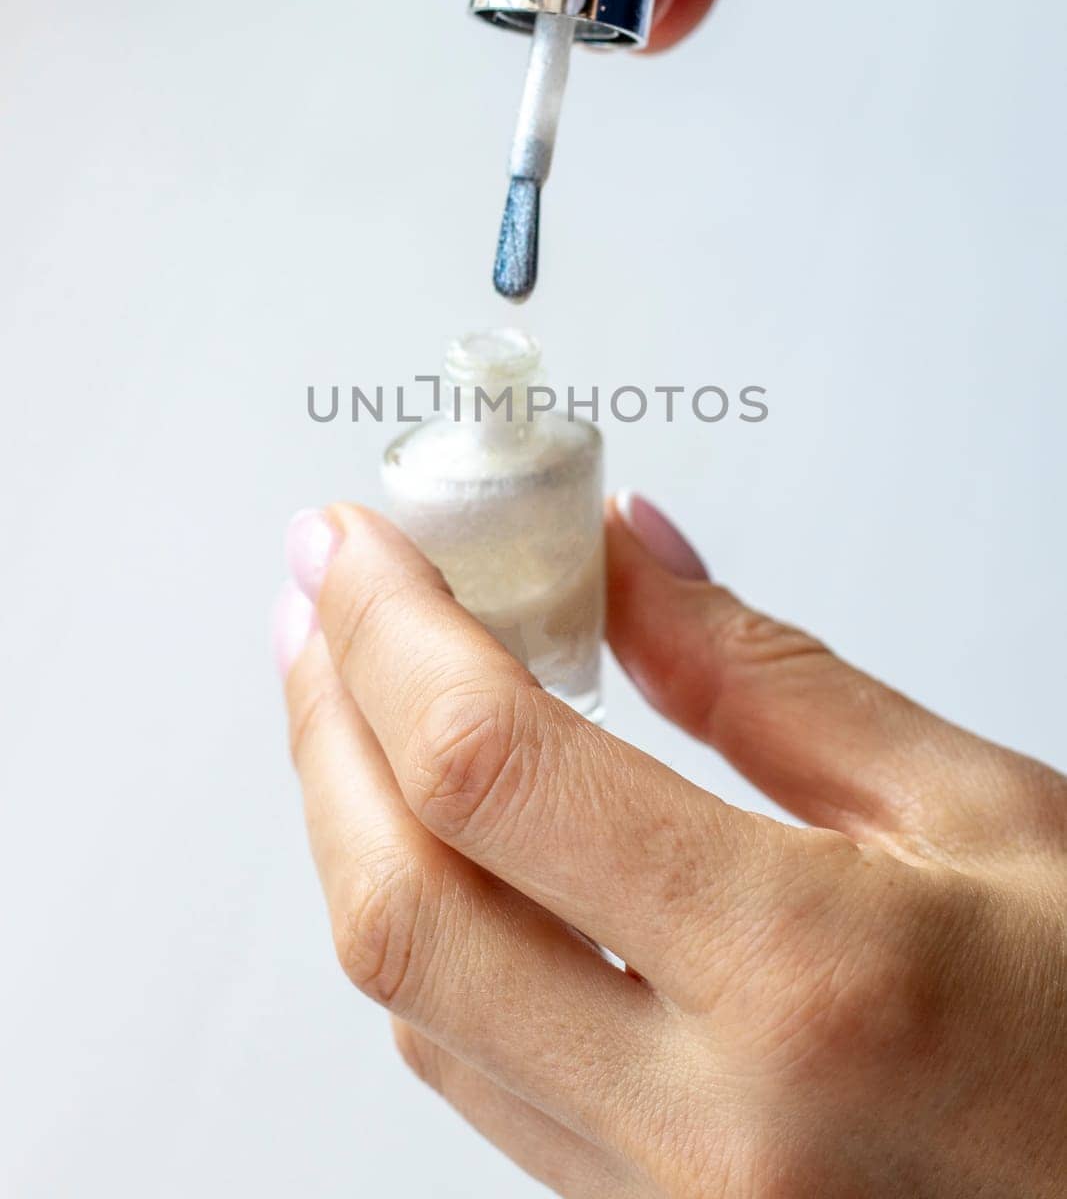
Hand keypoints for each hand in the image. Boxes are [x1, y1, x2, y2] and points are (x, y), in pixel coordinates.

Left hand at [274, 496, 1066, 1195]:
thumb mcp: (973, 804)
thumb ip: (763, 676)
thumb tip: (618, 555)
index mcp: (809, 978)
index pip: (496, 772)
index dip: (391, 629)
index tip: (355, 544)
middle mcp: (710, 1125)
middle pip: (402, 905)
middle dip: (329, 724)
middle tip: (320, 603)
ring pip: (416, 1000)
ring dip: (358, 827)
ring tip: (360, 697)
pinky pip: (477, 1071)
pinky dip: (431, 931)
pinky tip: (445, 840)